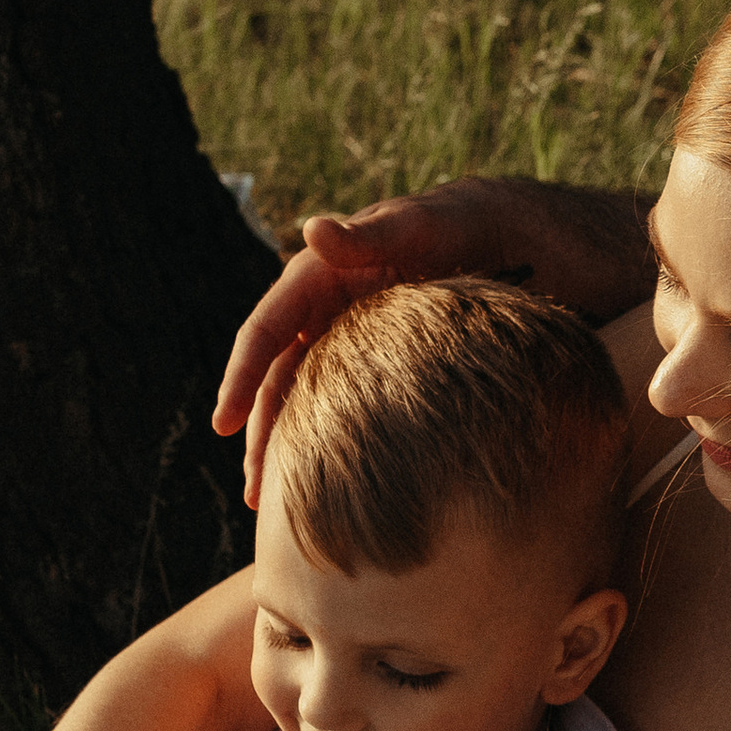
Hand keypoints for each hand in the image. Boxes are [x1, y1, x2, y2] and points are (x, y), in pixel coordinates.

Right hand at [210, 186, 523, 507]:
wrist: (507, 236)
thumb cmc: (456, 222)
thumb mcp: (418, 224)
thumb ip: (368, 233)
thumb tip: (310, 228)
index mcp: (317, 279)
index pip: (265, 332)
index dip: (240, 378)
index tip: (222, 423)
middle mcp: (324, 314)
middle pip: (278, 382)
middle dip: (261, 438)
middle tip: (256, 495)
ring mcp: (351, 342)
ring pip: (308, 403)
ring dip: (291, 451)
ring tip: (282, 508)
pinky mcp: (380, 365)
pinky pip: (348, 408)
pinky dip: (335, 444)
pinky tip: (334, 485)